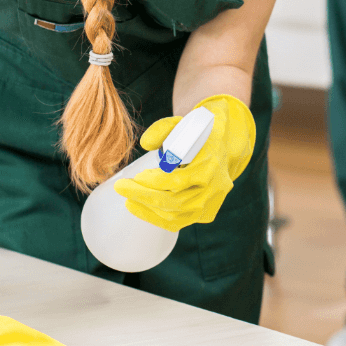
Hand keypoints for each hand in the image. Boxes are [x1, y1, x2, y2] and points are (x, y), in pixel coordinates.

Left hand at [115, 94, 255, 231]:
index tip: (136, 176)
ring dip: (147, 209)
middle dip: (143, 196)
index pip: (179, 180)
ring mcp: (212, 202)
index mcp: (211, 163)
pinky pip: (179, 222)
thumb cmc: (198, 133)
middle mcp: (215, 186)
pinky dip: (157, 219)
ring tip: (128, 198)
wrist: (224, 145)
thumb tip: (145, 143)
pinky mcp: (207, 213)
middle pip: (175, 201)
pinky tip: (139, 208)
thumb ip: (163, 128)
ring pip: (176, 215)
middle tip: (121, 187)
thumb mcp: (183, 123)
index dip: (154, 181)